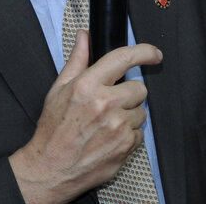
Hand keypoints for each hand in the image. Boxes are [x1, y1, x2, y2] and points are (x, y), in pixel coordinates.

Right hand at [9, 30, 162, 203]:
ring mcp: (117, 126)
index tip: (154, 54)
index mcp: (88, 85)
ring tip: (106, 124)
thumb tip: (85, 36)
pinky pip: (139, 133)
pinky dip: (128, 135)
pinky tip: (109, 138)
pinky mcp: (125, 146)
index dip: (145, 52)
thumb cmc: (53, 130)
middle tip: (111, 103)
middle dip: (129, 94)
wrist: (50, 169)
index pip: (124, 58)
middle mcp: (105, 104)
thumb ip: (78, 60)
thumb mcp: (59, 89)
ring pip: (141, 111)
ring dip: (129, 116)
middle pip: (139, 88)